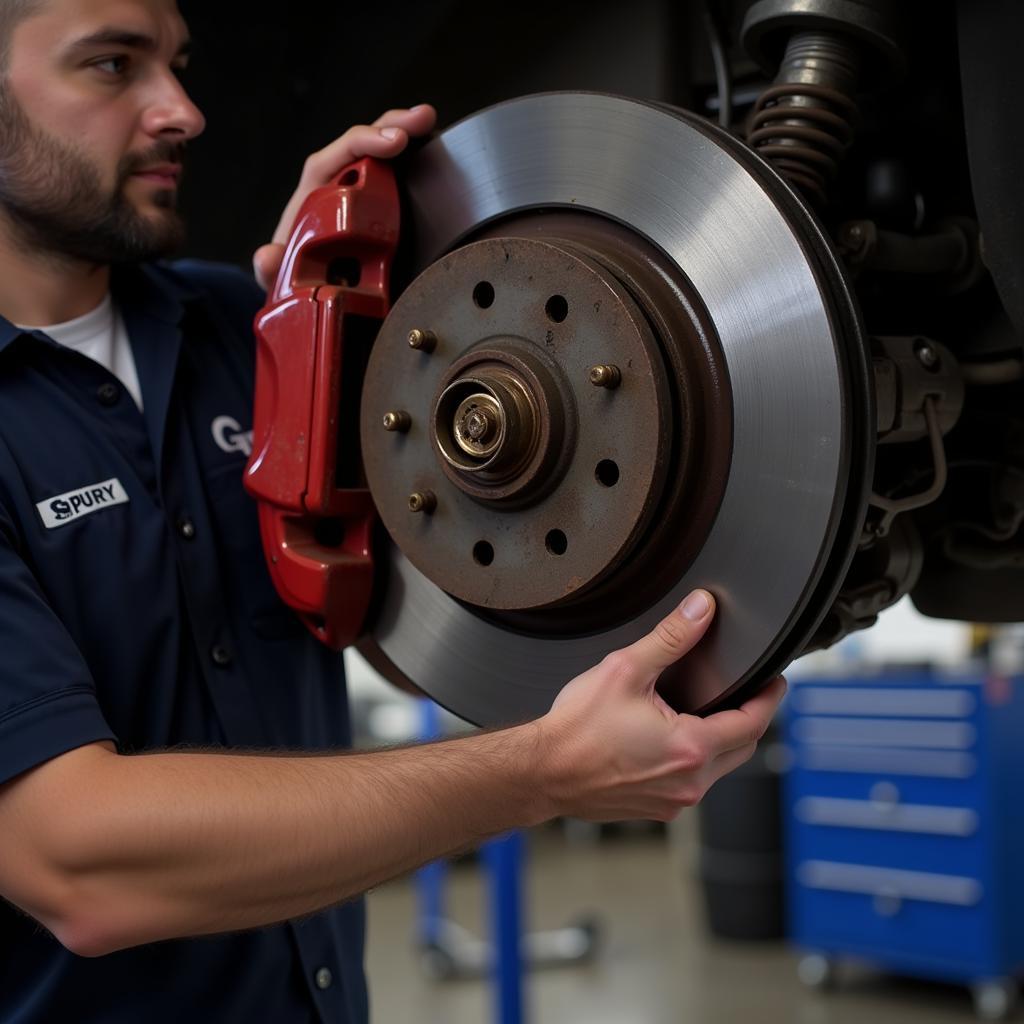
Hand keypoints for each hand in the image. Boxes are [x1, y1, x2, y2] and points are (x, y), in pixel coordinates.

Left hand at [252, 103, 436, 290]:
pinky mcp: (379, 208)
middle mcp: (335, 187)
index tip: (392, 142)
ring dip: (408, 136)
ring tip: (430, 122)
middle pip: (362, 145)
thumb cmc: (292, 271)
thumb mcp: (278, 274)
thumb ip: (270, 268)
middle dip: (391, 126)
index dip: (364, 143)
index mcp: (313, 196)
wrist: (302, 284)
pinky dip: (417, 164)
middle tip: (422, 120)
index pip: (335, 158)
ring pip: (382, 157)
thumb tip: (267, 257)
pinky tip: (438, 154)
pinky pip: (397, 179)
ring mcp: (358, 195)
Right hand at [537, 590, 786, 821]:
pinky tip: (673, 738)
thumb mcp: (626, 671)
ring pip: (719, 768)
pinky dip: (694, 759)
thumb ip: (670, 639)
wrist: (543, 773)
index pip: (753, 722)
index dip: (770, 698)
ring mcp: (674, 801)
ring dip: (721, 740)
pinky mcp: (657, 809)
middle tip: (748, 691)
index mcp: (691, 748)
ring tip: (708, 709)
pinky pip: (692, 782)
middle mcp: (690, 783)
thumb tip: (702, 609)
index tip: (776, 680)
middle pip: (743, 748)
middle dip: (750, 718)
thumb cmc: (577, 729)